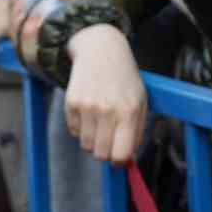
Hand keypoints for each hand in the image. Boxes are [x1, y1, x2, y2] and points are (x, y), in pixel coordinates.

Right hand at [64, 24, 146, 164]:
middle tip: (110, 137)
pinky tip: (90, 109)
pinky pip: (74, 132)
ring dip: (93, 139)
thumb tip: (127, 161)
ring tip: (101, 119)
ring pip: (86, 145)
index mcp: (129, 111)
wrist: (101, 50)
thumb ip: (136, 132)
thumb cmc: (125, 79)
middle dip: (106, 151)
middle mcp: (108, 110)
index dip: (120, 161)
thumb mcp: (140, 101)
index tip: (120, 157)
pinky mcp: (71, 103)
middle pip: (101, 154)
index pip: (121, 154)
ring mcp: (88, 106)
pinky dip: (81, 127)